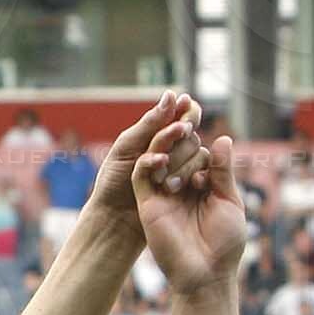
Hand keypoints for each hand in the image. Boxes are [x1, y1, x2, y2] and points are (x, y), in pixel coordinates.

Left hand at [81, 89, 184, 234]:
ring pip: (197, 152)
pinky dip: (188, 174)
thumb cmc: (113, 183)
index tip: (183, 113)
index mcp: (155, 134)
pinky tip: (170, 183)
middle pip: (191, 132)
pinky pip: (200, 174)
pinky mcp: (187, 188)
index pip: (181, 113)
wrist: (113, 220)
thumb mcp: (126, 148)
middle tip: (175, 137)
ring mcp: (181, 168)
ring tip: (161, 169)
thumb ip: (149, 124)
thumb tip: (172, 95)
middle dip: (181, 135)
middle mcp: (172, 149)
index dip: (186, 111)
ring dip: (181, 157)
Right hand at [129, 94, 246, 296]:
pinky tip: (160, 156)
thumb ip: (223, 171)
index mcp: (202, 186)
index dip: (202, 146)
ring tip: (179, 131)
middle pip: (178, 151)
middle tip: (190, 128)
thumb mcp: (230, 201)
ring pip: (159, 156)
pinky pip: (142, 175)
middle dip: (185, 139)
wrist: (206, 274)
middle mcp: (181, 187)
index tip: (211, 155)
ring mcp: (163, 195)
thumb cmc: (224, 243)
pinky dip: (148, 161)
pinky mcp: (148, 204)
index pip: (199, 154)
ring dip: (167, 142)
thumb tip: (222, 137)